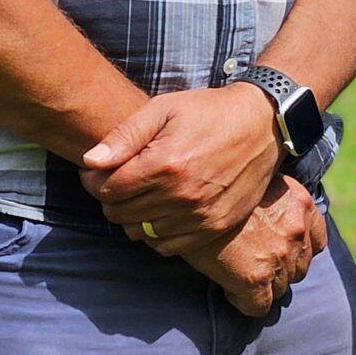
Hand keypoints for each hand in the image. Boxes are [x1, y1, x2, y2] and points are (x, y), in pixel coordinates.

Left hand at [82, 84, 281, 249]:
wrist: (265, 123)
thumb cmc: (210, 111)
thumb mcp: (165, 108)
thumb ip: (125, 135)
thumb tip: (90, 162)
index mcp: (165, 164)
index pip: (107, 189)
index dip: (94, 180)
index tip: (98, 171)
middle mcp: (182, 195)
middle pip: (120, 213)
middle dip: (110, 198)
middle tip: (119, 182)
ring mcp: (200, 214)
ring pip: (140, 232)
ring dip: (132, 217)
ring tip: (141, 196)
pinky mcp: (216, 226)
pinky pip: (168, 246)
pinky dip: (156, 234)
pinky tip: (161, 212)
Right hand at [179, 175, 327, 316]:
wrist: (193, 198)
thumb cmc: (220, 189)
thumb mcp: (260, 182)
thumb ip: (277, 202)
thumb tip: (272, 219)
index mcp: (302, 205)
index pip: (317, 241)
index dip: (297, 250)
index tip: (278, 251)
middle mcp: (297, 233)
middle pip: (299, 269)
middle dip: (279, 270)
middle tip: (254, 264)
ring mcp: (280, 257)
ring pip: (281, 289)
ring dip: (263, 286)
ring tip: (240, 275)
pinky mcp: (256, 279)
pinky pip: (259, 307)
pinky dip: (245, 303)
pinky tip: (230, 290)